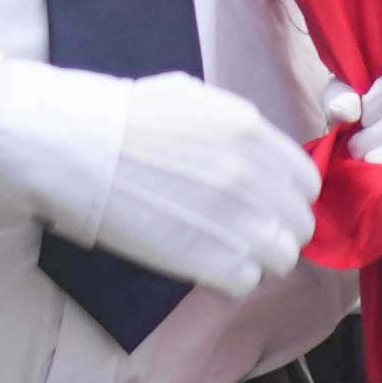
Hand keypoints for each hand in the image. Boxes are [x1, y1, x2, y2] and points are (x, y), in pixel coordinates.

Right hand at [74, 77, 321, 298]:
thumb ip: (234, 128)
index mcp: (252, 133)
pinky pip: (247, 283)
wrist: (75, 147)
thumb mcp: (190, 99)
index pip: (306, 182)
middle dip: (274, 230)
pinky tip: (202, 265)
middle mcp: (256, 177)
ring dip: (256, 259)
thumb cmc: (121, 117)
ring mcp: (238, 221)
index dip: (287, 197)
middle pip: (299, 224)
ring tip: (221, 252)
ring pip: (282, 258)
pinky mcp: (212, 260)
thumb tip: (253, 153)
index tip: (264, 205)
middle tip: (238, 231)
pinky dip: (229, 280)